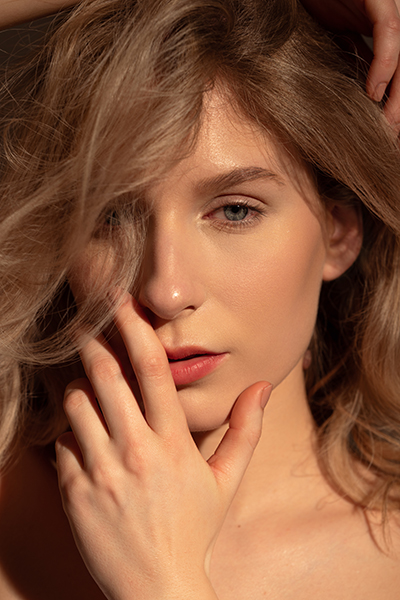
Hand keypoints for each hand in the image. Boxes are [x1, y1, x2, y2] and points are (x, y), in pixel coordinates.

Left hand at [56, 293, 271, 599]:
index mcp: (174, 442)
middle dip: (93, 343)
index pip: (152, 370)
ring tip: (86, 386)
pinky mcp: (75, 492)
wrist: (157, 588)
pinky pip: (61, 442)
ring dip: (78, 386)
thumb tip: (262, 386)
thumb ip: (245, 429)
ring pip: (76, 404)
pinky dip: (67, 430)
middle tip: (85, 325)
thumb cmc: (194, 529)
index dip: (134, 328)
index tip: (120, 303)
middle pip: (106, 376)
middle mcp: (137, 451)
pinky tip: (80, 433)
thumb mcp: (227, 480)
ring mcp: (103, 472)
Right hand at [301, 0, 399, 129]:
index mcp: (376, 28)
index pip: (393, 70)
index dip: (392, 100)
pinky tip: (374, 92)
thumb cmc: (308, 5)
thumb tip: (355, 95)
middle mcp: (386, 19)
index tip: (385, 129)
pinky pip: (389, 34)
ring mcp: (386, 8)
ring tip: (388, 122)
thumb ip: (346, 59)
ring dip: (398, 93)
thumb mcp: (328, 41)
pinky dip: (384, 65)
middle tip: (390, 135)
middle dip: (398, 104)